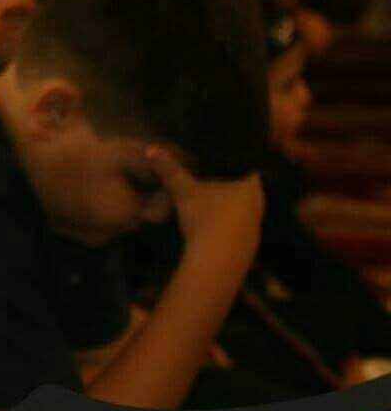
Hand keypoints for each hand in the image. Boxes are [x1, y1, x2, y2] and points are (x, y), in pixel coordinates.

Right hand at [146, 146, 263, 266]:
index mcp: (250, 185)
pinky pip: (236, 227)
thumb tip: (151, 148)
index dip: (229, 160)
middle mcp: (259, 203)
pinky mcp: (249, 244)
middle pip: (242, 187)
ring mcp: (256, 226)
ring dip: (224, 205)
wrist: (217, 262)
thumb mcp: (183, 191)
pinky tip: (208, 227)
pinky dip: (224, 224)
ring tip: (205, 202)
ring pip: (240, 208)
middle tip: (205, 177)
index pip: (245, 165)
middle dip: (224, 182)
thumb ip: (170, 169)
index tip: (214, 158)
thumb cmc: (205, 219)